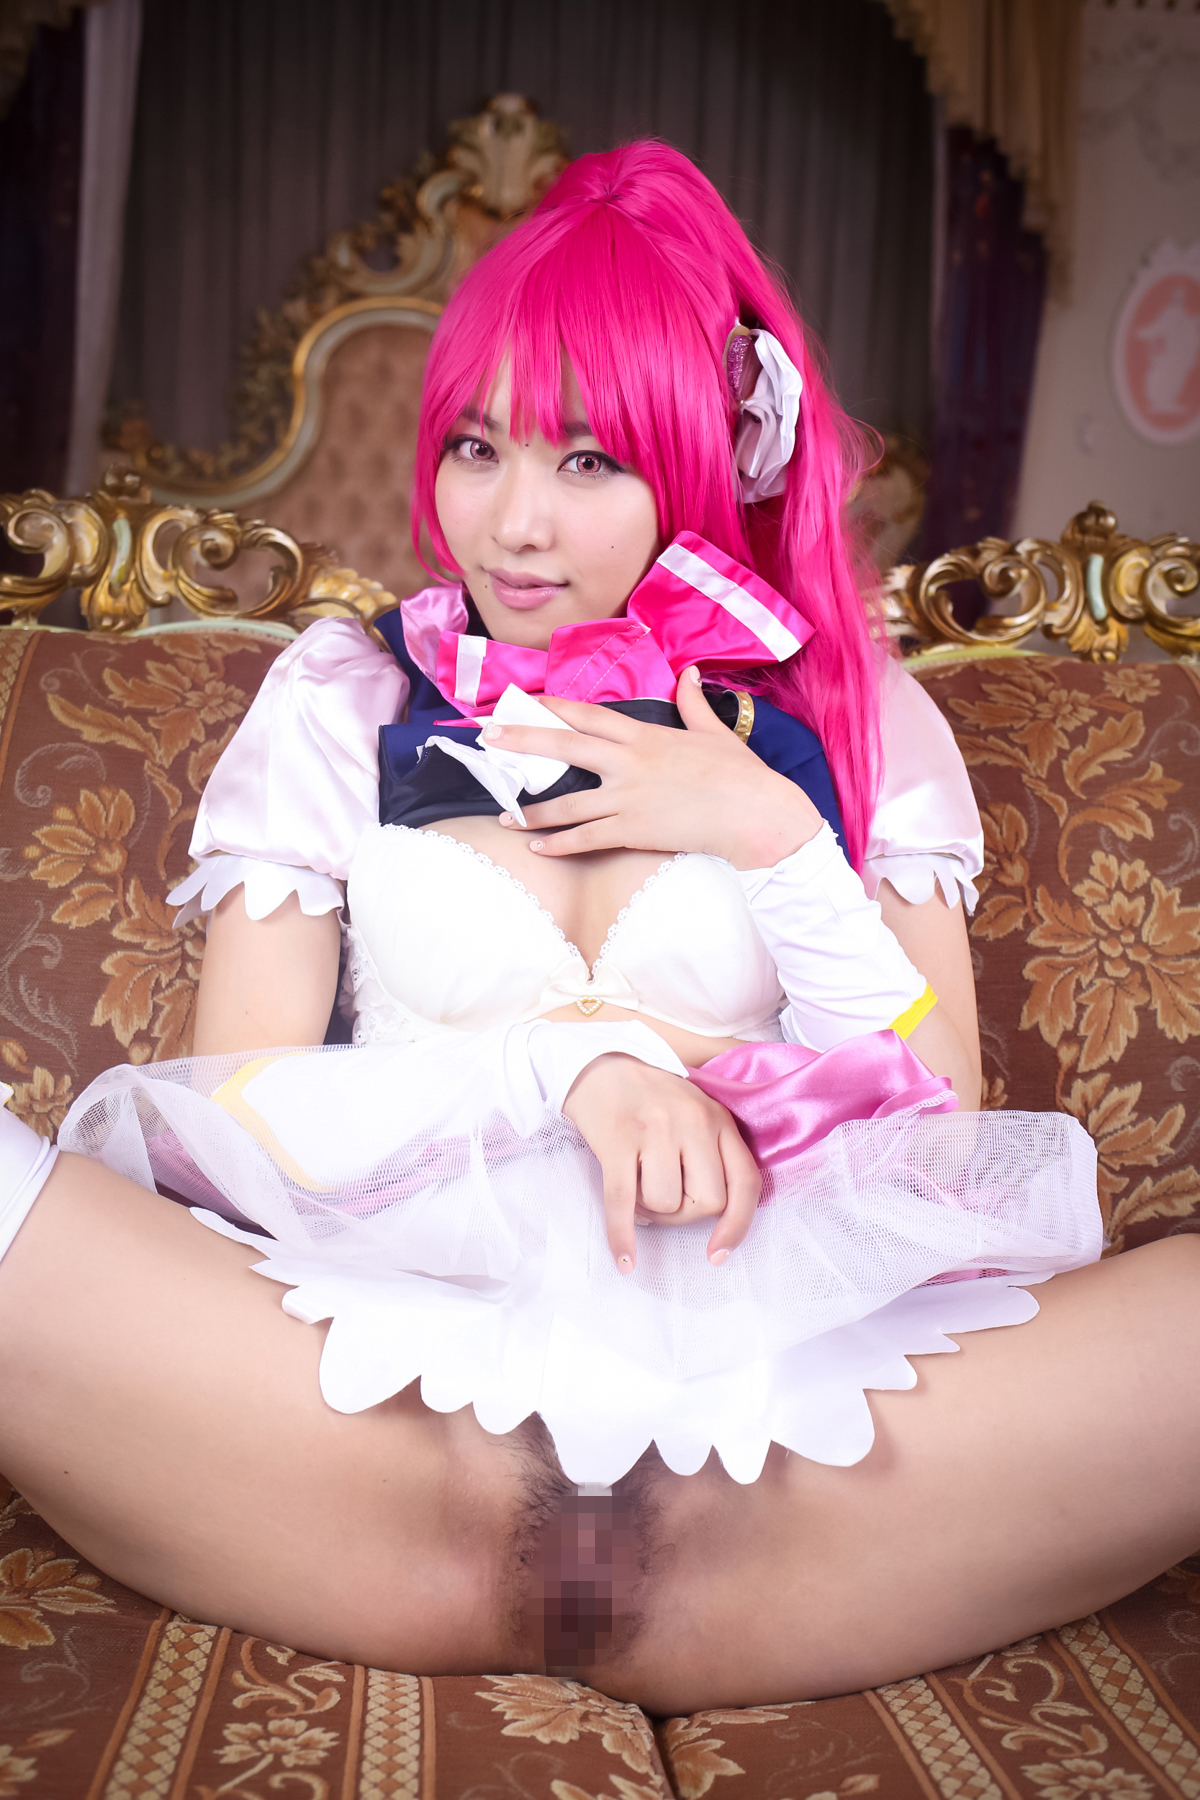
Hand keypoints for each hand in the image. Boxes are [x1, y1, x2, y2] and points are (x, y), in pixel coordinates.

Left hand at [485, 666, 820, 869]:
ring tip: (504, 816)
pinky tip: (537, 848)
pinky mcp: (631, 831)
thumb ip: (693, 703)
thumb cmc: (738, 774)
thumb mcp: (714, 732)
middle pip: (563, 747)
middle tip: (489, 737)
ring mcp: (626, 798)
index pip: (588, 715)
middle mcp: (627, 763)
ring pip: (566, 804)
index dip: (553, 707)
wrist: (753, 813)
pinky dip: (558, 845)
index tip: (525, 702)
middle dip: (522, 740)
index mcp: (643, 736)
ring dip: (531, 812)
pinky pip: (585, 839)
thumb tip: (690, 674)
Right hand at [561, 1054, 760, 1270]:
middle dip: (683, 1215)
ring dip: (651, 1212)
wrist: (599, 1063)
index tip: (718, 1253)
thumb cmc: (651, 1099)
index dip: (737, 1225)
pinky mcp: (617, 1141)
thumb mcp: (696, 1113)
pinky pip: (623, 1203)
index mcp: (718, 1119)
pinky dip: (623, 1237)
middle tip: (662, 1199)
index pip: (746, 1182)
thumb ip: (712, 1153)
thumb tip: (714, 1217)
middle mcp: (693, 1122)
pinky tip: (625, 1259)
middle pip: (706, 1202)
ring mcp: (655, 1131)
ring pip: (665, 1204)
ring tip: (637, 1191)